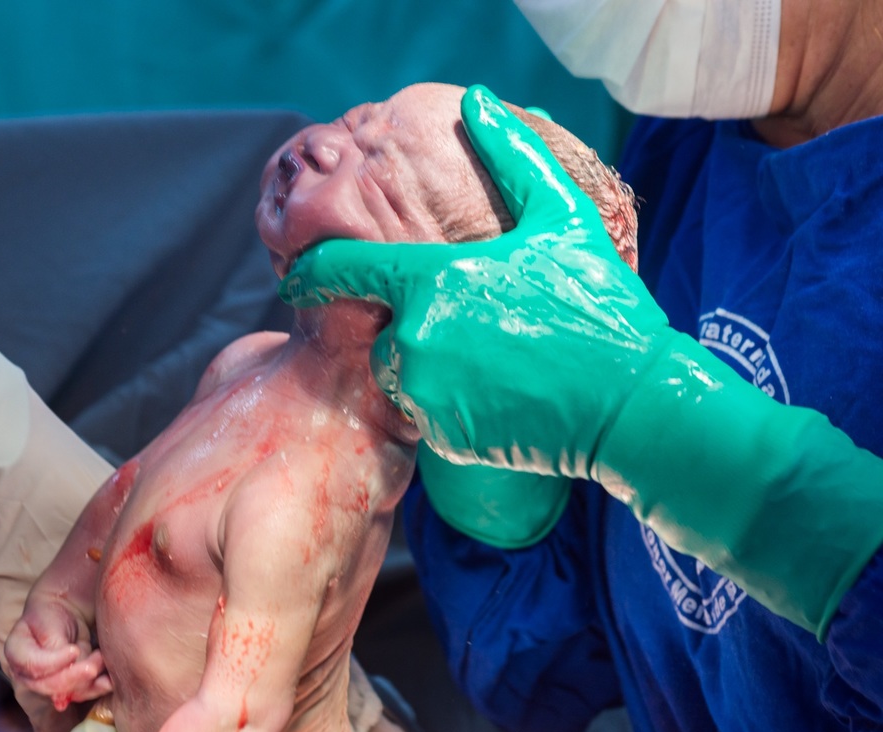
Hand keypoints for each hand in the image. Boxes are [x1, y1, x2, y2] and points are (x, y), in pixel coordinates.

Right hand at [5, 599, 111, 712]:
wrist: (64, 611)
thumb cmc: (52, 613)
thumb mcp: (49, 623)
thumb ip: (53, 651)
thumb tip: (59, 692)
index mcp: (17, 653)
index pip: (33, 667)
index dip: (54, 663)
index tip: (74, 650)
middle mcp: (29, 674)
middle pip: (50, 686)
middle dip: (76, 676)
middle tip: (95, 661)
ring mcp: (49, 682)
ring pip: (69, 692)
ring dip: (90, 679)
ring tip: (100, 656)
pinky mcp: (69, 685)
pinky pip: (84, 692)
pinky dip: (99, 686)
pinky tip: (109, 679)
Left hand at [281, 84, 882, 636]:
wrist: (631, 405)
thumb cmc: (599, 305)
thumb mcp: (564, 219)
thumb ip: (513, 158)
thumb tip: (477, 103)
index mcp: (433, 279)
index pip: (345, 268)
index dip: (313, 269)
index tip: (292, 275)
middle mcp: (416, 336)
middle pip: (384, 329)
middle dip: (416, 326)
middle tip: (485, 328)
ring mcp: (426, 391)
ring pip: (403, 374)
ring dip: (433, 367)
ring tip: (499, 362)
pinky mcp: (442, 436)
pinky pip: (426, 413)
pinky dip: (453, 407)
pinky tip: (503, 396)